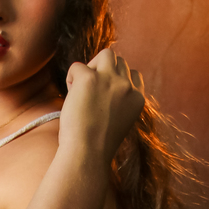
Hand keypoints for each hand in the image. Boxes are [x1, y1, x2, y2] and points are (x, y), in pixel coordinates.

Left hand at [58, 48, 145, 165]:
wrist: (87, 154)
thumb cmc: (97, 145)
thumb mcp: (118, 122)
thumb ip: (118, 102)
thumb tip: (102, 86)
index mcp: (138, 99)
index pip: (134, 74)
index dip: (117, 79)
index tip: (105, 94)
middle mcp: (127, 87)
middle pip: (119, 61)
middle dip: (104, 71)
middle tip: (91, 93)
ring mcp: (110, 80)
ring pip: (106, 54)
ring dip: (92, 66)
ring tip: (82, 88)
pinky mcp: (89, 78)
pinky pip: (77, 66)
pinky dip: (71, 78)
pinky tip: (70, 96)